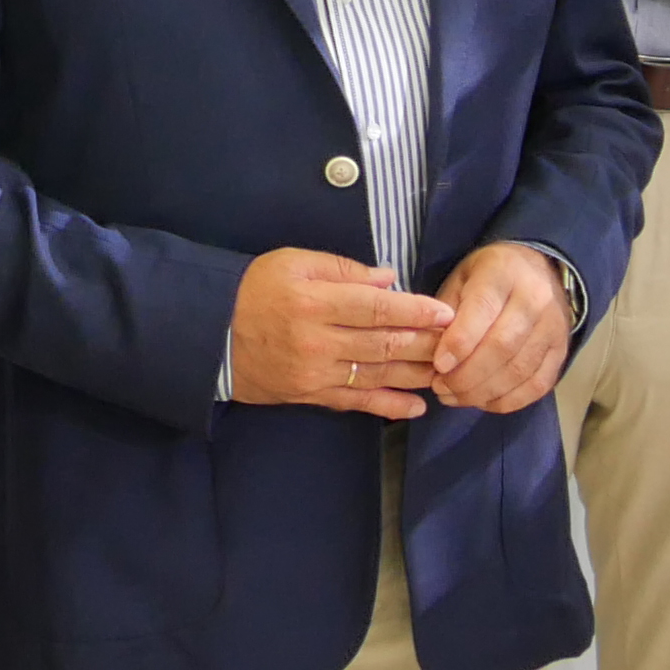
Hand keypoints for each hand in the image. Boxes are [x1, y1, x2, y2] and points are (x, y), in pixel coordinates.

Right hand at [227, 248, 453, 418]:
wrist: (211, 334)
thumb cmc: (254, 289)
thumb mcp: (292, 263)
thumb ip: (342, 268)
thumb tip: (388, 279)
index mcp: (314, 302)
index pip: (375, 308)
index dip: (414, 310)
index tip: (446, 312)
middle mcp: (318, 342)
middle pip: (383, 345)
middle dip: (426, 344)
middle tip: (459, 342)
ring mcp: (315, 374)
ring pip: (377, 376)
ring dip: (416, 376)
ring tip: (448, 372)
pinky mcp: (311, 396)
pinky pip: (356, 403)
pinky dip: (388, 406)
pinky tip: (416, 406)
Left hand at [421, 243, 572, 415]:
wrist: (538, 268)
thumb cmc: (488, 276)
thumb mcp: (460, 279)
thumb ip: (446, 313)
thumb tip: (431, 354)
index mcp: (502, 274)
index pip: (482, 310)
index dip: (459, 343)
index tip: (438, 365)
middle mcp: (534, 299)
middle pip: (502, 346)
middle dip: (467, 375)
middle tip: (440, 387)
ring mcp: (553, 327)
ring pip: (519, 370)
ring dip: (483, 392)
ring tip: (454, 397)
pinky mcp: (562, 351)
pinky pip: (537, 385)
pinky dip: (507, 401)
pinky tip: (483, 401)